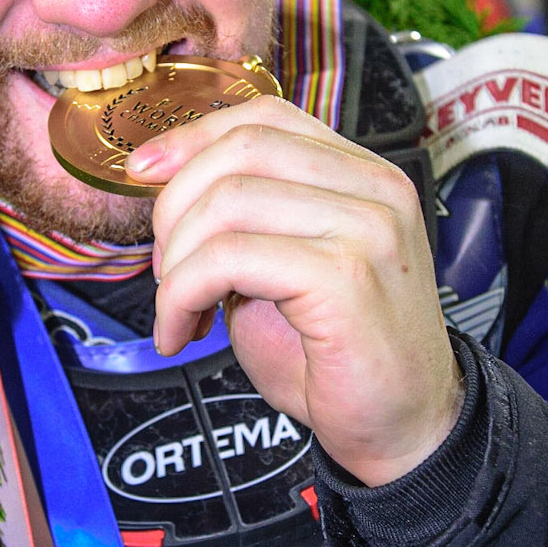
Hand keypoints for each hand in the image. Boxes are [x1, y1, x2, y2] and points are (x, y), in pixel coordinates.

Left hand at [128, 97, 461, 487]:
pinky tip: (185, 331)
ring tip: (179, 310)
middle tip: (166, 271)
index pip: (266, 117)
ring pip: (227, 203)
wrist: (404, 429)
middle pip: (241, 150)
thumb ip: (245, 220)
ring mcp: (367, 229)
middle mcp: (375, 190)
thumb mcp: (283, 268)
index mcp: (363, 176)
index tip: (143, 172)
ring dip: (175, 264)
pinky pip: (228, 260)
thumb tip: (166, 184)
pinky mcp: (346, 277)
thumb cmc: (339, 358)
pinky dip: (183, 296)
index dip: (193, 138)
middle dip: (176, 208)